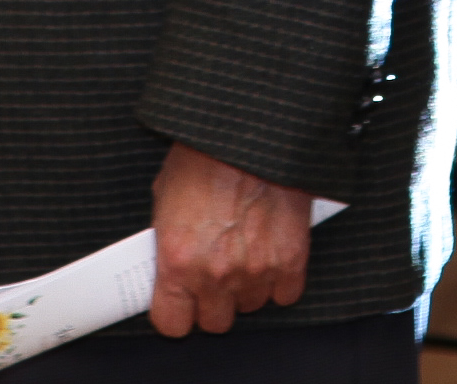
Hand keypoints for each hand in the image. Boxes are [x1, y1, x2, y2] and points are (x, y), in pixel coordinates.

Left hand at [146, 144, 311, 337]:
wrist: (250, 132)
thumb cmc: (205, 154)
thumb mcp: (166, 196)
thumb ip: (170, 241)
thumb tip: (171, 260)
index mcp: (177, 261)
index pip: (173, 324)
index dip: (177, 313)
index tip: (181, 303)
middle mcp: (214, 274)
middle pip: (215, 322)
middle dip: (213, 300)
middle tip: (215, 272)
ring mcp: (255, 271)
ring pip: (250, 306)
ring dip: (247, 287)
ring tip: (245, 251)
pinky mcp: (290, 261)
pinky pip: (285, 294)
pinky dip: (280, 279)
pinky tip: (272, 253)